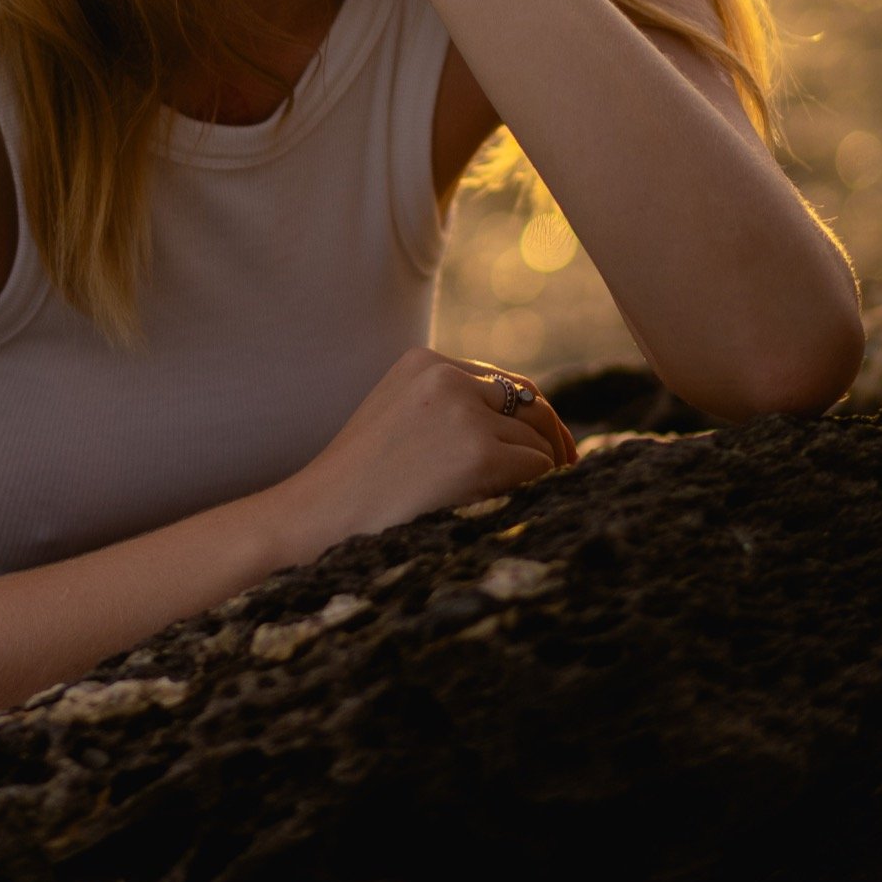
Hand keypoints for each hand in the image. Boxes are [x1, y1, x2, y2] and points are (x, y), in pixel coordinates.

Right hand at [270, 347, 575, 561]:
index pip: (500, 382)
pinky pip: (536, 467)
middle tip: (563, 473)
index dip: (528, 418)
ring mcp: (463, 413)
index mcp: (424, 362)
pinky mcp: (479, 452)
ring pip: (535, 438)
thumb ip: (446, 408)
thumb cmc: (355, 487)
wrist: (317, 519)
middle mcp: (446, 376)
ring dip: (539, 471)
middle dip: (551, 438)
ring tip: (530, 501)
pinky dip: (537, 489)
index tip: (545, 449)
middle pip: (529, 402)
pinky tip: (516, 509)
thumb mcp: (397, 420)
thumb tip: (521, 424)